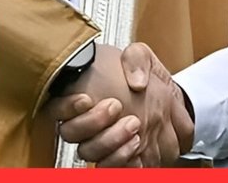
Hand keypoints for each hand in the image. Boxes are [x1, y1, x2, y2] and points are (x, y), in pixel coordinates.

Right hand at [45, 42, 192, 166]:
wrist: (171, 105)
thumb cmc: (149, 81)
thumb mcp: (144, 58)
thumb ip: (136, 59)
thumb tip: (136, 80)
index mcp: (84, 96)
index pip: (56, 106)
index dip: (66, 106)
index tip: (86, 99)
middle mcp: (87, 123)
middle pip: (70, 132)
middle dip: (92, 122)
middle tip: (115, 107)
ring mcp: (101, 142)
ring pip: (89, 153)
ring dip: (109, 143)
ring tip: (134, 129)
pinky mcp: (118, 159)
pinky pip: (109, 168)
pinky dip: (121, 162)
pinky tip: (136, 151)